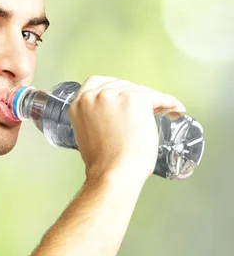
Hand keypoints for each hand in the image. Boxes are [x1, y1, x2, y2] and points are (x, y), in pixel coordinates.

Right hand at [68, 76, 186, 183]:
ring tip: (165, 110)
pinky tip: (175, 110)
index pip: (96, 82)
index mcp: (79, 104)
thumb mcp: (87, 133)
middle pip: (121, 85)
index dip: (113, 87)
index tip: (124, 93)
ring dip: (154, 100)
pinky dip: (170, 103)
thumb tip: (113, 115)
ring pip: (141, 91)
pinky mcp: (136, 100)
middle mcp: (94, 96)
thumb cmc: (103, 162)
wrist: (113, 172)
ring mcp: (115, 96)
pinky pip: (159, 97)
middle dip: (136, 95)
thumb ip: (94, 118)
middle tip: (149, 107)